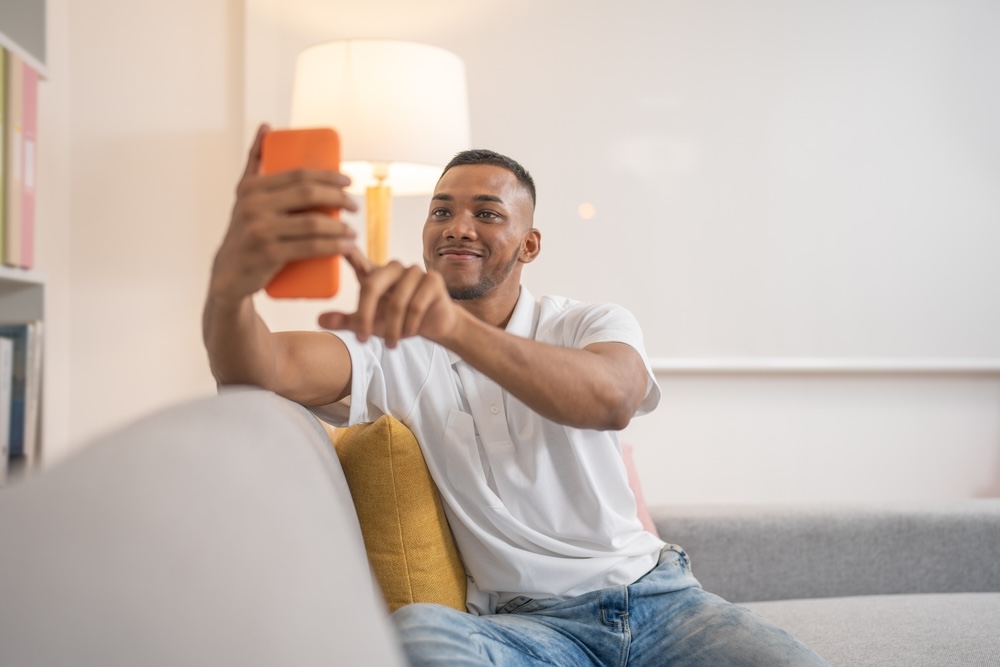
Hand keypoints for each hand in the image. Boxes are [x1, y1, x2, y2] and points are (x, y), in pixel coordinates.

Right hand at [209, 124, 359, 301]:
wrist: (229, 274)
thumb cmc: (244, 231)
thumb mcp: (245, 194)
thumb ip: (255, 161)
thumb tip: (266, 126)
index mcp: (252, 187)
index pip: (298, 175)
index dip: (328, 176)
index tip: (348, 182)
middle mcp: (253, 205)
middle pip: (308, 194)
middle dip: (339, 198)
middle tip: (354, 206)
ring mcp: (260, 230)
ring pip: (312, 222)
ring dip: (340, 226)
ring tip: (352, 231)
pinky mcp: (269, 254)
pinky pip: (310, 247)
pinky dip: (333, 246)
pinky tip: (347, 246)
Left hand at [318, 252, 463, 348]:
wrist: (434, 325)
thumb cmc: (398, 320)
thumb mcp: (370, 323)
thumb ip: (347, 320)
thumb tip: (319, 320)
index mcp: (375, 274)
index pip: (356, 257)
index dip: (344, 249)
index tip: (333, 242)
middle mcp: (393, 267)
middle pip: (371, 286)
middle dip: (365, 316)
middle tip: (362, 340)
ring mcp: (414, 271)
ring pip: (396, 302)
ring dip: (392, 328)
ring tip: (391, 344)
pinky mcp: (432, 280)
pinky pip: (416, 305)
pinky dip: (409, 325)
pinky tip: (408, 334)